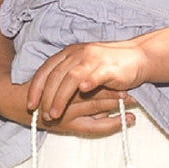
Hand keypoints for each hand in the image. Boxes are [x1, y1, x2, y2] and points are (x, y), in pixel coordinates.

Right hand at [0, 76, 133, 137]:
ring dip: (119, 104)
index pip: (92, 79)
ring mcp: (68, 112)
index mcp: (66, 80)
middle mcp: (68, 96)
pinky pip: (94, 127)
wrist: (11, 101)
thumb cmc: (35, 87)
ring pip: (97, 107)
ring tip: (137, 102)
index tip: (127, 75)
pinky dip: (112, 124)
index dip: (110, 78)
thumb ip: (74, 71)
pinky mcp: (67, 126)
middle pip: (98, 91)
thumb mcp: (53, 75)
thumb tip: (97, 69)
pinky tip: (127, 122)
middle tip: (138, 86)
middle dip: (118, 90)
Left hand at [27, 41, 148, 123]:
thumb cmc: (109, 65)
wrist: (138, 57)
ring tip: (54, 113)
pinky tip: (81, 93)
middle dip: (46, 97)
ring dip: (60, 97)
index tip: (30, 104)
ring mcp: (92, 59)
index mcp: (69, 53)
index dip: (35, 88)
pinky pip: (93, 75)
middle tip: (42, 114)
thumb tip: (48, 92)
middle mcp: (78, 54)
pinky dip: (86, 83)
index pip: (46, 70)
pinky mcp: (107, 67)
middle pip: (55, 76)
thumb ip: (67, 73)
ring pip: (70, 78)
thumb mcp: (83, 65)